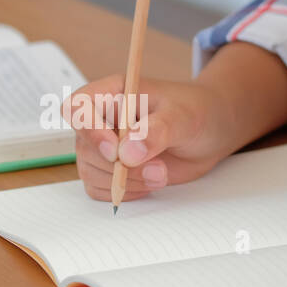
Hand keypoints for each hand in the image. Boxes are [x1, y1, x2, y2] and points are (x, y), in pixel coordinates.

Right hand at [63, 74, 233, 202]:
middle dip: (119, 166)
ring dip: (126, 181)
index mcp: (113, 94)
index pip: (77, 108)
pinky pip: (99, 188)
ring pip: (91, 171)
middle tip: (158, 168)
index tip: (116, 151)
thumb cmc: (196, 112)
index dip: (89, 130)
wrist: (209, 132)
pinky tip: (149, 181)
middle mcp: (102, 120)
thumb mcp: (182, 117)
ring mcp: (104, 146)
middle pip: (85, 147)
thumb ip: (155, 131)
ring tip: (161, 173)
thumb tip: (127, 153)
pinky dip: (124, 192)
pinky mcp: (110, 170)